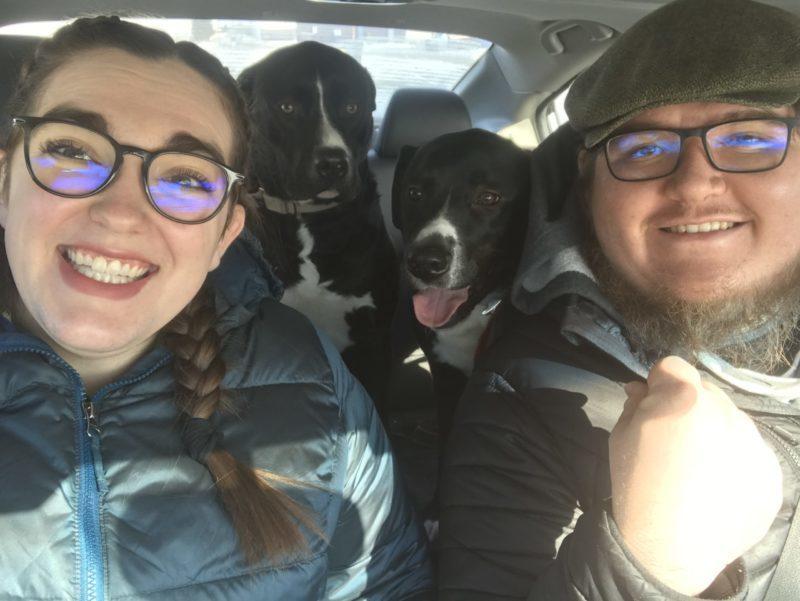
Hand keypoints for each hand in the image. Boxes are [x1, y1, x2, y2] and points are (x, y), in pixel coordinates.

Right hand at [609, 356, 782, 594]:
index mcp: (683, 399)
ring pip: (732, 421)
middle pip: (705, 392)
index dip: (658, 385)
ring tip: (697, 469)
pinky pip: (751, 453)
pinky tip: (716, 487)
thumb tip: (640, 389)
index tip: (651, 408)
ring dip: (715, 432)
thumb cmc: (636, 488)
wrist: (668, 549)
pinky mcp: (771, 474)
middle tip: (673, 441)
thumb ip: (634, 405)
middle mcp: (727, 413)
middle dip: (689, 407)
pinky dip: (735, 463)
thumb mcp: (619, 439)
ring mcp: (754, 444)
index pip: (672, 367)